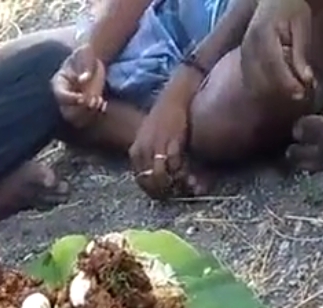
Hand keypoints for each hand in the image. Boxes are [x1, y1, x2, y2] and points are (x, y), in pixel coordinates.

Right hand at [52, 46, 106, 128]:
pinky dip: (96, 114)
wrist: (92, 63)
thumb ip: (85, 63)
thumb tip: (83, 79)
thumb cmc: (85, 55)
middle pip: (67, 112)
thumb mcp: (85, 53)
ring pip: (77, 119)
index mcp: (59, 83)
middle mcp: (64, 97)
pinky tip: (103, 103)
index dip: (70, 99)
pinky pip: (87, 119)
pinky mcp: (83, 110)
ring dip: (89, 114)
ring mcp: (73, 106)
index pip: (60, 95)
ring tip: (99, 100)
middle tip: (93, 100)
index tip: (81, 97)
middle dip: (81, 110)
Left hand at [130, 80, 201, 198]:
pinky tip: (186, 171)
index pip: (141, 180)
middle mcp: (143, 150)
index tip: (163, 194)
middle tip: (174, 192)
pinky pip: (174, 166)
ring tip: (181, 183)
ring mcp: (156, 146)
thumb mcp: (147, 138)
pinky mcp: (171, 142)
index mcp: (136, 151)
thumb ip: (147, 156)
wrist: (174, 97)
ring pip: (161, 177)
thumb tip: (154, 176)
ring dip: (172, 184)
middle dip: (163, 191)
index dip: (153, 191)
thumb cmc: (163, 118)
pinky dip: (180, 172)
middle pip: (150, 182)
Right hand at [241, 0, 312, 101]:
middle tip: (301, 93)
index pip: (272, 64)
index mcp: (262, 33)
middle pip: (260, 79)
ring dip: (273, 92)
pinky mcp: (243, 62)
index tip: (302, 93)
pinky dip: (266, 89)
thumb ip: (301, 53)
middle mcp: (248, 45)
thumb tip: (306, 80)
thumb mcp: (301, 24)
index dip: (287, 82)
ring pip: (253, 84)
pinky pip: (251, 83)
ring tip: (293, 89)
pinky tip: (281, 86)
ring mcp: (243, 54)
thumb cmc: (290, 8)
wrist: (273, 0)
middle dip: (280, 90)